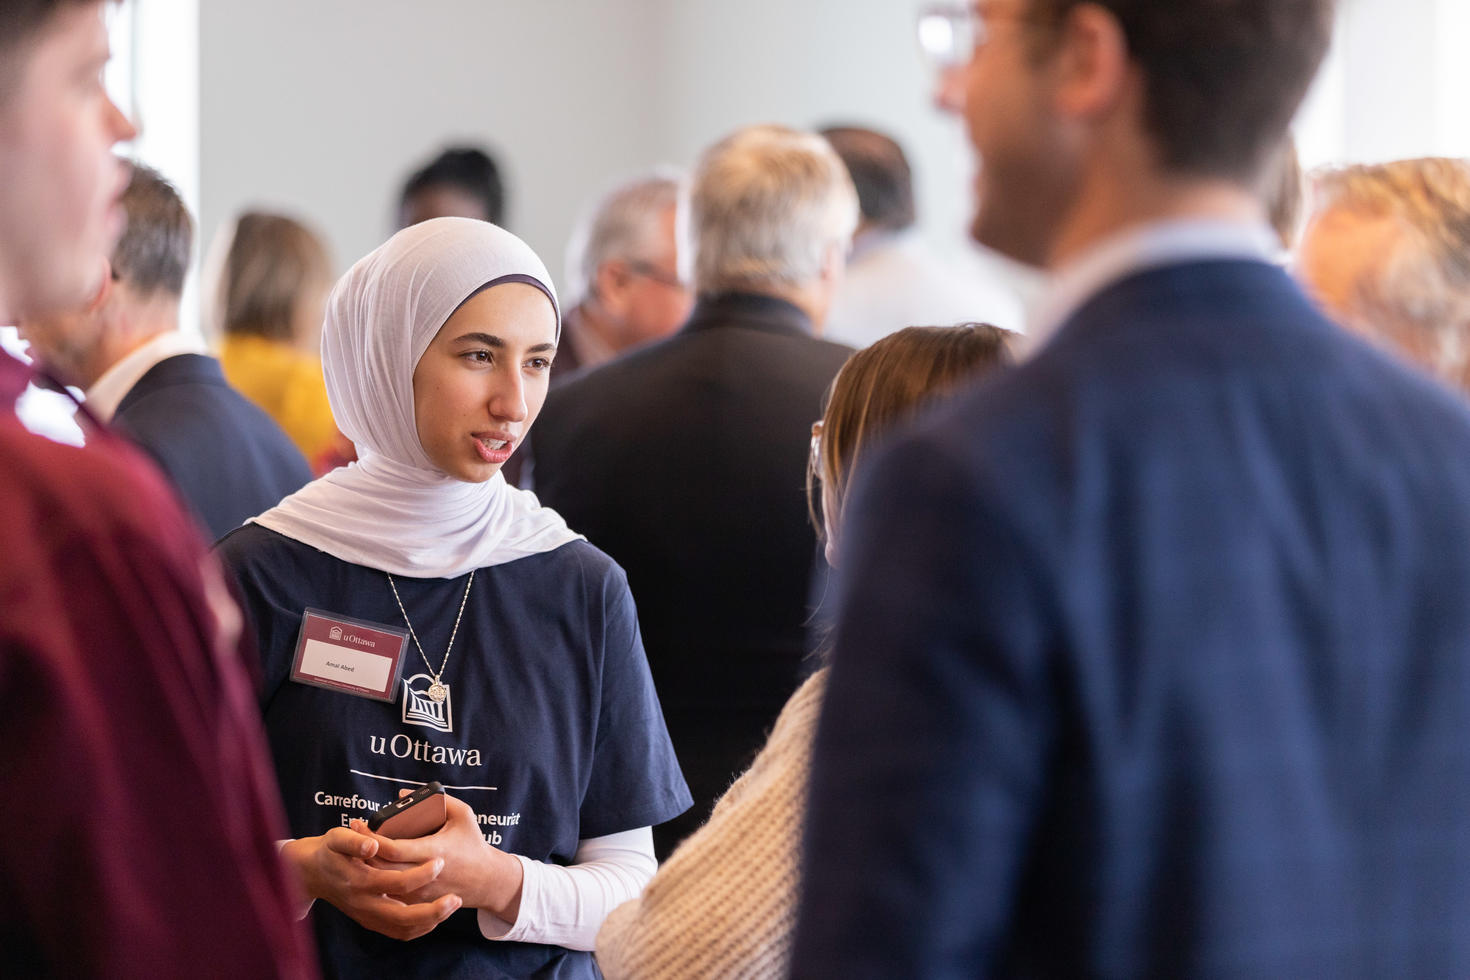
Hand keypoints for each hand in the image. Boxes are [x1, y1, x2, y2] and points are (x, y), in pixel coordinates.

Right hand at [280, 827, 460, 940]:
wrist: (311, 873)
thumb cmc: (330, 850)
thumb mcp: (336, 838)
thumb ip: (354, 840)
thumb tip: (373, 846)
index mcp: (360, 882)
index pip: (397, 883)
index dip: (421, 873)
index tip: (440, 862)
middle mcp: (364, 904)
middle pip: (404, 917)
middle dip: (434, 911)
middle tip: (456, 899)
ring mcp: (367, 916)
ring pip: (404, 929)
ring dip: (430, 921)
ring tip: (452, 905)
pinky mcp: (371, 921)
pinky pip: (399, 932)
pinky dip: (420, 927)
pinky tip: (436, 914)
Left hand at [362, 794, 523, 922]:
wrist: (486, 880)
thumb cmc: (473, 843)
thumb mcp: (463, 815)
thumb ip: (438, 799)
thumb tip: (402, 794)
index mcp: (434, 851)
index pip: (393, 849)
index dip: (372, 838)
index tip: (360, 825)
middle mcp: (424, 875)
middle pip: (381, 867)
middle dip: (362, 851)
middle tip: (351, 835)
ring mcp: (419, 892)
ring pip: (381, 883)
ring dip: (366, 867)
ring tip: (355, 849)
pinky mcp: (417, 902)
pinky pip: (389, 893)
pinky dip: (376, 880)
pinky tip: (368, 867)